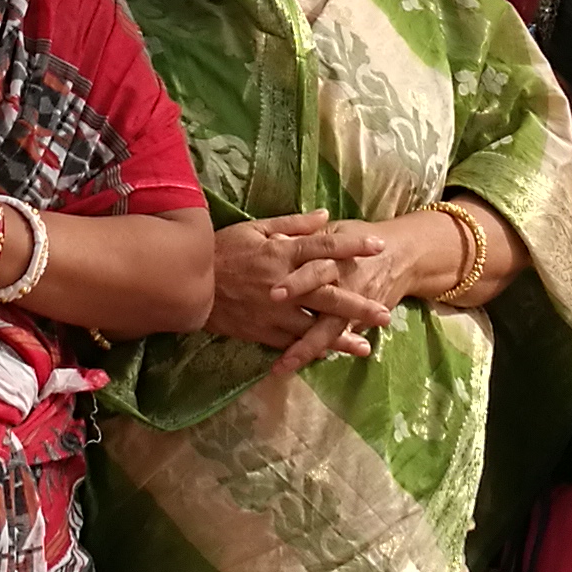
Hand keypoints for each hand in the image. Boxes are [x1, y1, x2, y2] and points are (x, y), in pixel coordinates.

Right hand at [209, 213, 375, 362]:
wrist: (185, 284)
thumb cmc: (221, 250)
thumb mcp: (254, 228)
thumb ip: (291, 224)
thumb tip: (324, 216)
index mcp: (281, 253)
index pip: (325, 246)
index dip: (353, 245)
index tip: (378, 246)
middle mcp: (283, 284)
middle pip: (328, 294)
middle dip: (359, 304)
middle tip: (385, 312)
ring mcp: (274, 312)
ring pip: (313, 326)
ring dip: (341, 337)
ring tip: (366, 346)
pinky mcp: (262, 332)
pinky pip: (291, 343)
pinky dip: (311, 350)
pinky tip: (329, 356)